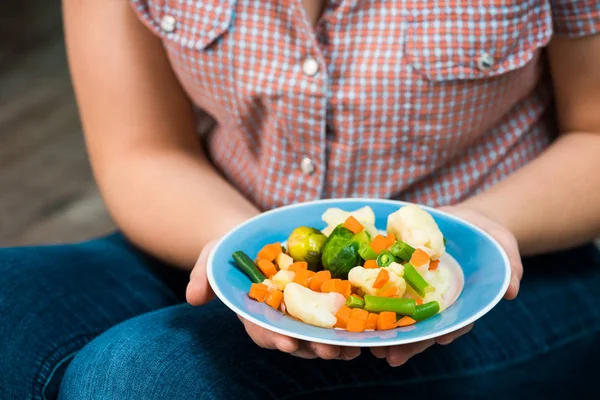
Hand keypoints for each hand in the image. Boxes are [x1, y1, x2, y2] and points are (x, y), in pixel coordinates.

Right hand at [186, 241, 361, 360]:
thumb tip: (192, 297)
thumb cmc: (233, 246)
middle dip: (312, 347)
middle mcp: (279, 317)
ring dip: (335, 344)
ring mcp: (301, 311)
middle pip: (296, 338)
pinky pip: (335, 317)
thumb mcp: (212, 254)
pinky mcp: (321, 300)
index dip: (273, 337)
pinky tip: (364, 332)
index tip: (287, 341)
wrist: (256, 234)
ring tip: (353, 348)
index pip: (262, 329)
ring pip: (318, 335)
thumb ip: (202, 274)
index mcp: (255, 311)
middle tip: (329, 351)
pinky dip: (349, 327)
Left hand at [370, 204, 522, 366]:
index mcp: (460, 302)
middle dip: (408, 342)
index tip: (437, 341)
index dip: (445, 332)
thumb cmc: (488, 237)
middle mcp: (436, 301)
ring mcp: (416, 289)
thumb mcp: (503, 246)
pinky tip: (356, 308)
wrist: (466, 221)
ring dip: (386, 330)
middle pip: (422, 326)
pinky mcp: (398, 272)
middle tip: (391, 355)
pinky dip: (370, 298)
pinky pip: (382, 286)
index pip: (454, 322)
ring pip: (400, 314)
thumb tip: (511, 290)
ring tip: (372, 346)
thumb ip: (509, 267)